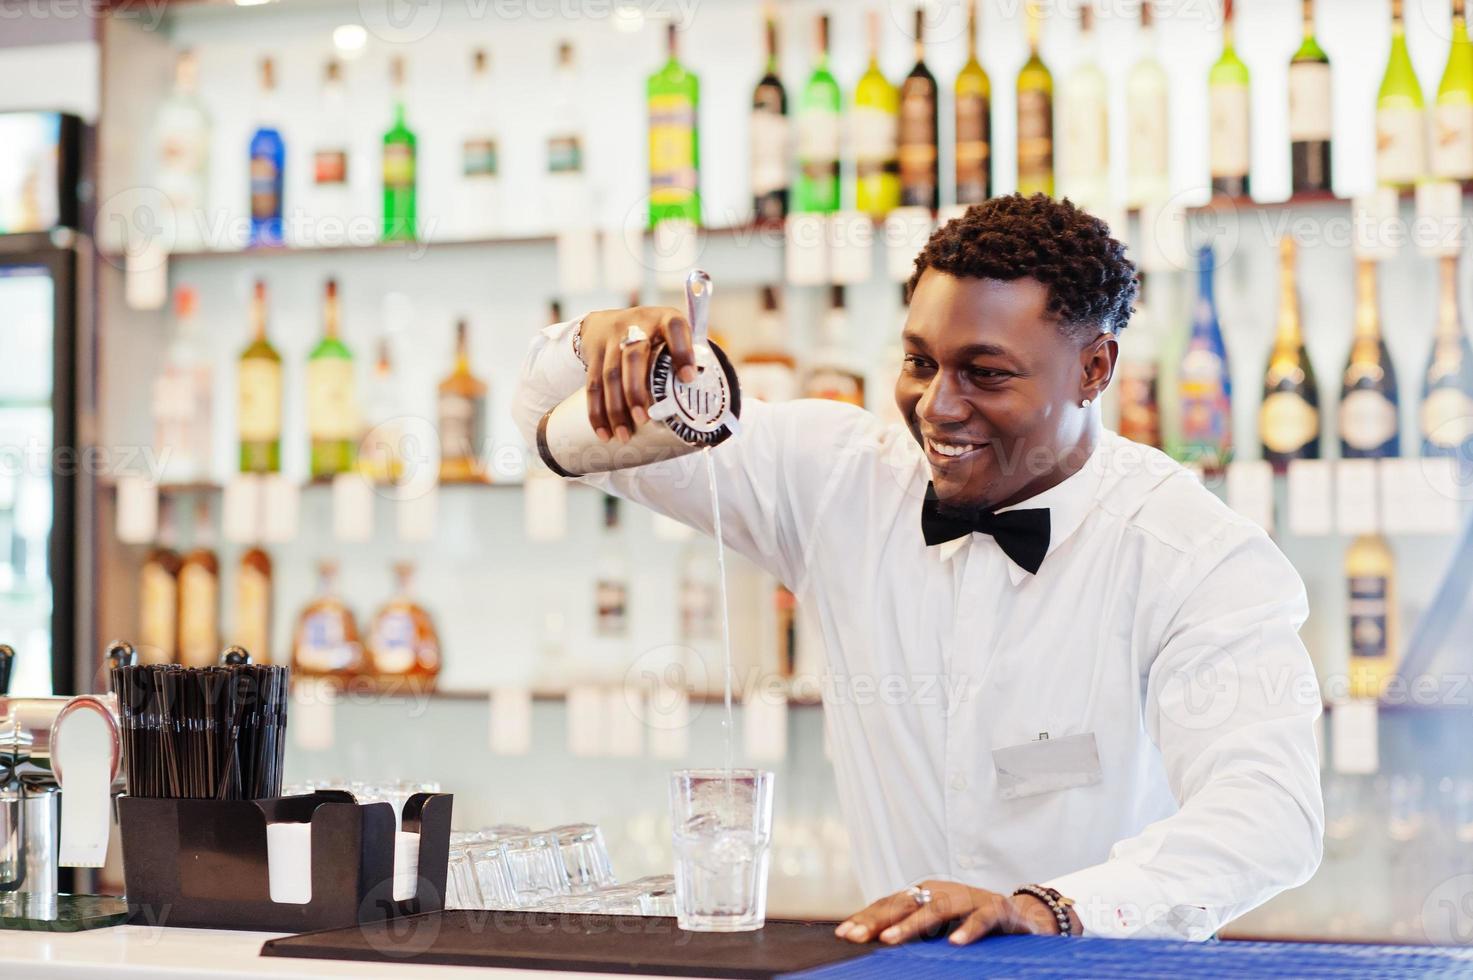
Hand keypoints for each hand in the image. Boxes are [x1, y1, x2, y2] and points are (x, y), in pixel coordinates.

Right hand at [578, 306, 698, 443]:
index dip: (682, 352)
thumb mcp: (670, 338)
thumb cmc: (652, 338)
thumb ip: (684, 361)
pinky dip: (596, 412)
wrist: (606, 323)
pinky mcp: (594, 354)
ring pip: (609, 375)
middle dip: (635, 391)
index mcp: (664, 320)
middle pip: (633, 357)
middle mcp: (636, 325)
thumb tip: (699, 398)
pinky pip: (592, 385)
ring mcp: (611, 338)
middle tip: (643, 420)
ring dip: (615, 409)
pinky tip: (604, 432)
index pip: (675, 329)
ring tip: (624, 435)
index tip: (689, 378)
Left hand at [833, 880, 1064, 946]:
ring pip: (939, 908)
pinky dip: (969, 930)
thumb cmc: (972, 923)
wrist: (1022, 919)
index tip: (843, 933)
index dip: (867, 917)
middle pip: (907, 903)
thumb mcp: (939, 928)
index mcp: (927, 894)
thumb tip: (873, 943)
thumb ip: (912, 932)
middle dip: (880, 920)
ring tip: (891, 940)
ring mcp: (971, 898)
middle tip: (857, 937)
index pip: (891, 904)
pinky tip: (954, 943)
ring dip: (913, 925)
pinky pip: (982, 918)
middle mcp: (945, 891)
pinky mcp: (998, 909)